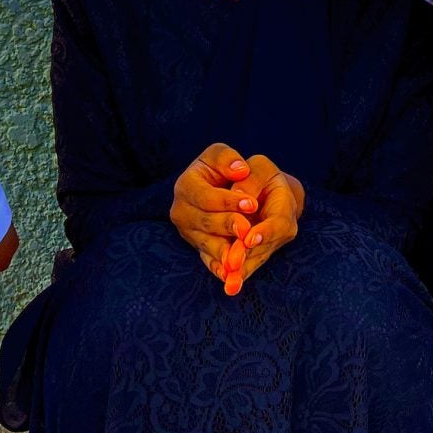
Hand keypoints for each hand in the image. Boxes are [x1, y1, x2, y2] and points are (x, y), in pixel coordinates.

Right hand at [171, 143, 257, 282]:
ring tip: (239, 258)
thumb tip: (240, 170)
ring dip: (224, 251)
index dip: (228, 200)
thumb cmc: (221, 168)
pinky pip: (207, 260)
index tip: (251, 203)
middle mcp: (181, 211)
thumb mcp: (220, 155)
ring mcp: (188, 232)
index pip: (206, 196)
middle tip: (247, 229)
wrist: (221, 189)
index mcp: (186, 186)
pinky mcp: (197, 247)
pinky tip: (230, 276)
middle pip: (205, 222)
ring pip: (206, 243)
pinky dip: (218, 268)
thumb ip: (227, 159)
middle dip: (228, 225)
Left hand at [222, 154, 304, 295]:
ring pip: (255, 260)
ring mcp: (269, 244)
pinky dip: (236, 275)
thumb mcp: (258, 167)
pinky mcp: (255, 254)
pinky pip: (247, 266)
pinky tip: (226, 284)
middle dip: (248, 256)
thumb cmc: (258, 174)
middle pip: (265, 246)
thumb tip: (239, 195)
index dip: (265, 231)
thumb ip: (250, 179)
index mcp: (285, 204)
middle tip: (233, 265)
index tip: (248, 239)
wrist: (262, 190)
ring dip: (242, 272)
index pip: (279, 222)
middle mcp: (281, 229)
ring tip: (229, 284)